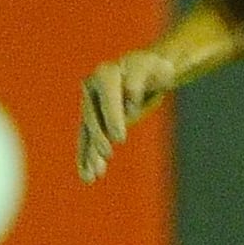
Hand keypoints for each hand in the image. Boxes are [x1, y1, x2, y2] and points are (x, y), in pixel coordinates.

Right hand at [77, 50, 176, 181]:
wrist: (147, 74)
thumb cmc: (154, 70)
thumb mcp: (157, 68)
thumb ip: (140, 78)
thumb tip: (129, 100)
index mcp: (106, 74)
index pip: (107, 95)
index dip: (112, 116)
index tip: (120, 139)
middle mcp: (92, 88)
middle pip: (92, 115)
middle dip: (98, 136)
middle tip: (108, 155)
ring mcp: (89, 105)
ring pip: (87, 131)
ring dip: (88, 153)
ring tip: (91, 175)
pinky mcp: (93, 122)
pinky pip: (87, 140)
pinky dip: (87, 158)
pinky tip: (88, 176)